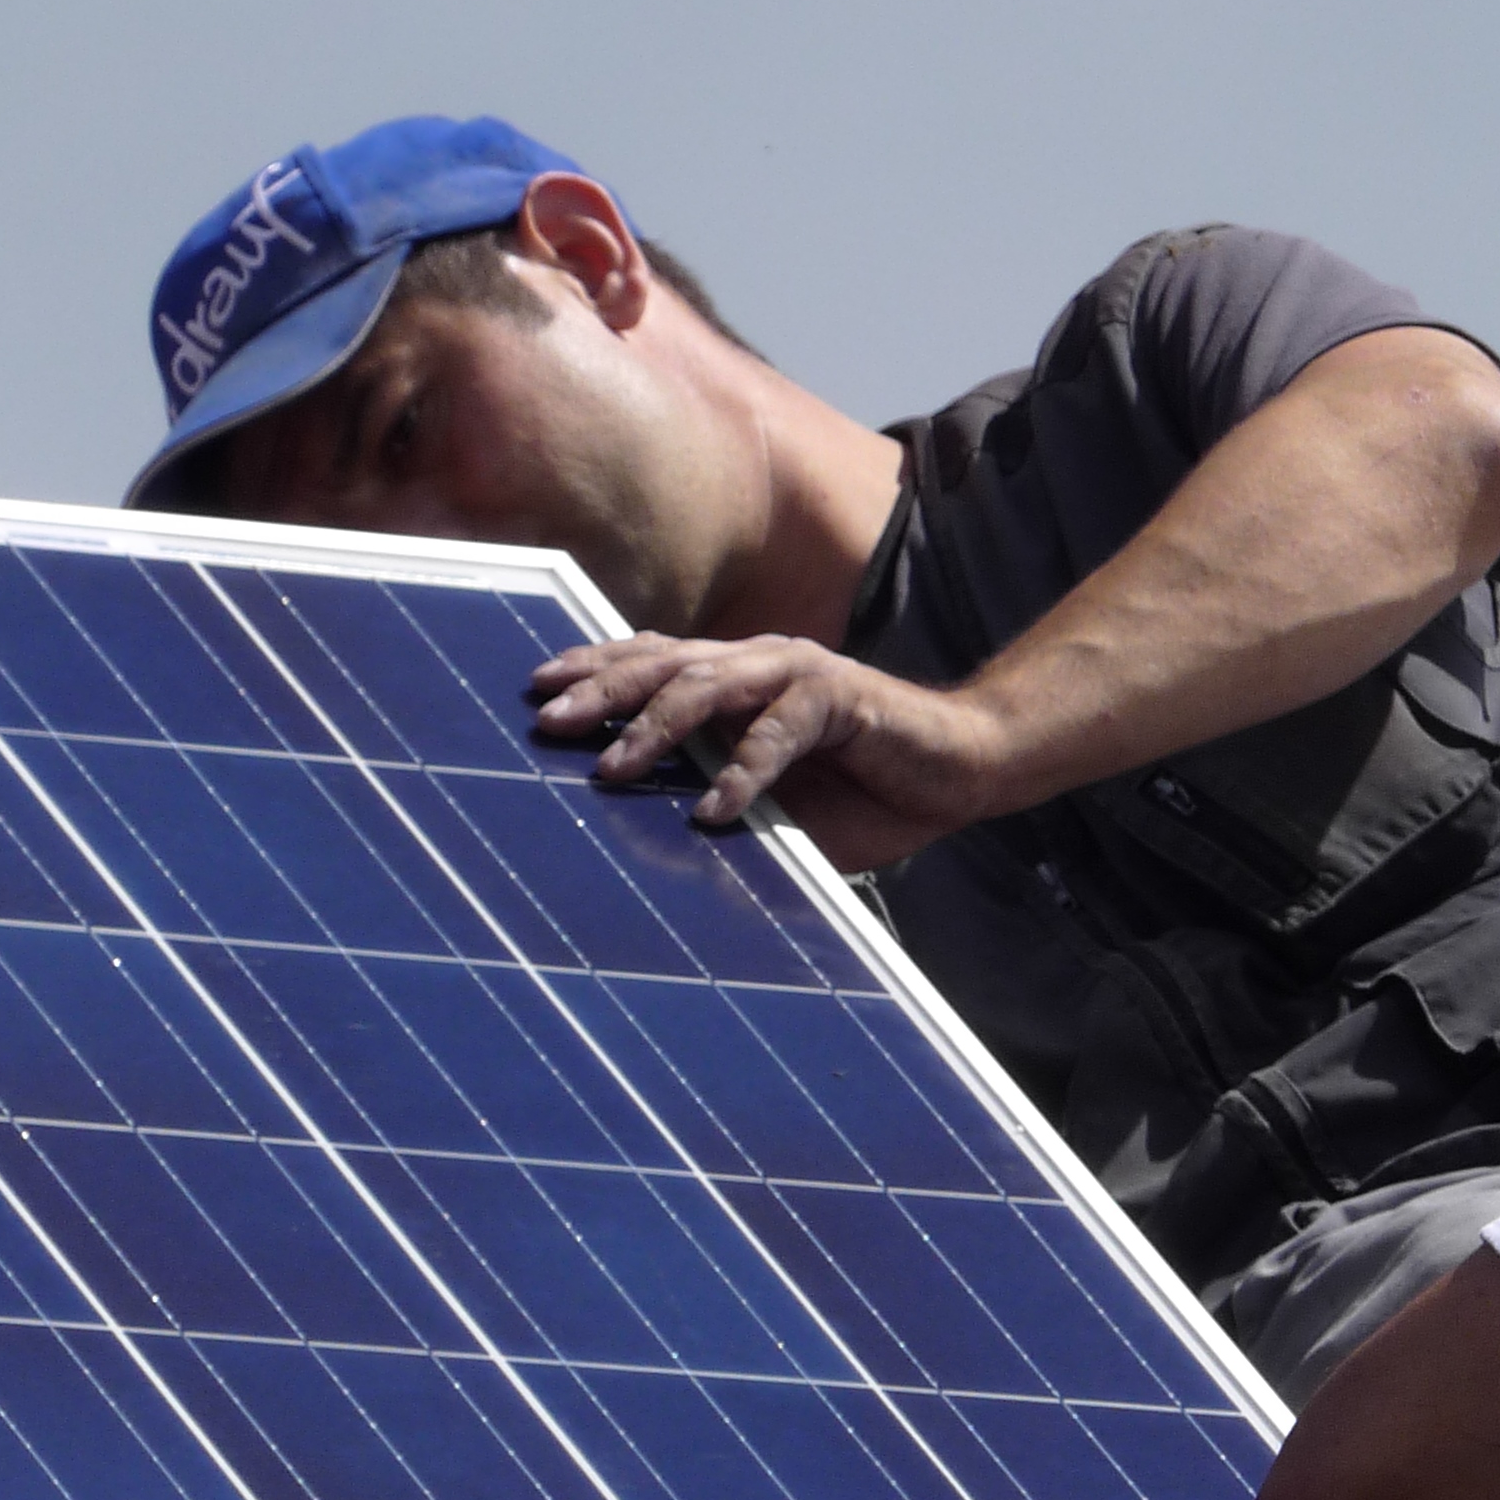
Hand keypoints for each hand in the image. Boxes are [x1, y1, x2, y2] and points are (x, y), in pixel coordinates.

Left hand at [528, 633, 1011, 872]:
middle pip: (662, 663)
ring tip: (611, 770)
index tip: (534, 693)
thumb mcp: (777, 801)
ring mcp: (799, 674)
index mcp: (739, 676)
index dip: (594, 667)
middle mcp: (760, 661)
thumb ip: (719, 802)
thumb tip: (644, 840)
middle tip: (548, 723)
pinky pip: (778, 731)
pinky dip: (742, 771)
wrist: (964, 767)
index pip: (652, 658)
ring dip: (654, 727)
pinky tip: (713, 811)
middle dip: (599, 690)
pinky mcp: (841, 698)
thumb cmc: (868, 790)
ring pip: (706, 684)